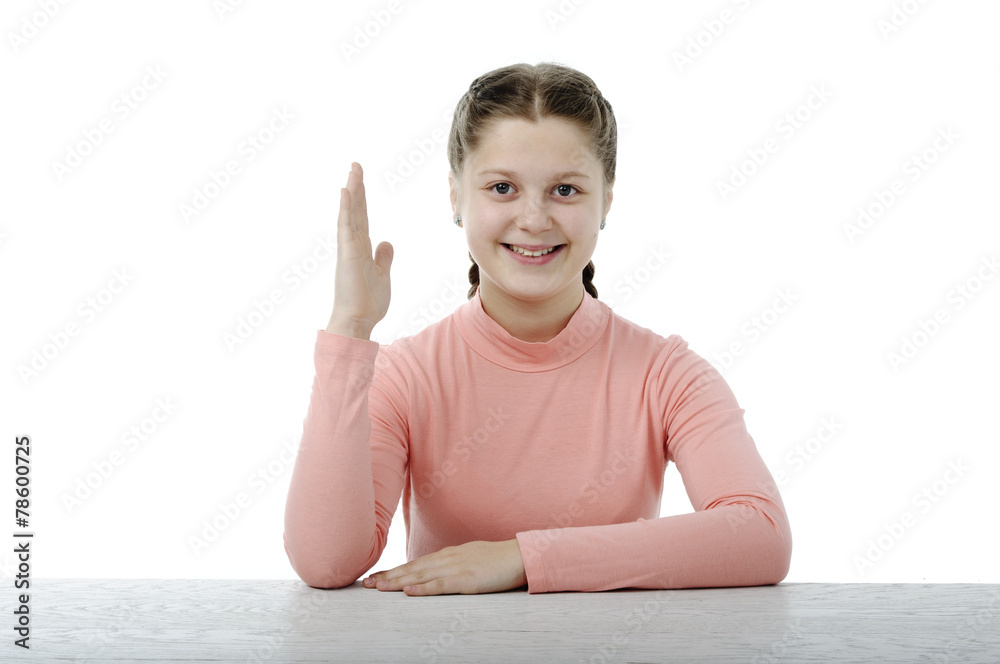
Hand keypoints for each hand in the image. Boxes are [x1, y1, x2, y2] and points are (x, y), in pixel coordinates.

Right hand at [327, 162, 392, 337]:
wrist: (357, 321)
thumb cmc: (367, 303)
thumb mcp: (382, 275)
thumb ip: (383, 258)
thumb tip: (386, 243)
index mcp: (361, 249)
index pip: (362, 218)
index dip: (362, 199)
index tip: (360, 181)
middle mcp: (353, 245)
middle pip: (355, 210)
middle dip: (357, 187)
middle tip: (356, 165)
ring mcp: (348, 248)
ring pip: (350, 214)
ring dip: (352, 191)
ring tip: (353, 171)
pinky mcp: (347, 254)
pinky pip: (346, 227)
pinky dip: (346, 209)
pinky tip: (346, 191)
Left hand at [362, 540, 527, 595]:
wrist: (520, 556)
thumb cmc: (497, 560)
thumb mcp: (470, 559)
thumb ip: (452, 565)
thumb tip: (436, 573)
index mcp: (447, 555)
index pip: (414, 564)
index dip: (393, 571)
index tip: (375, 577)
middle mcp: (447, 559)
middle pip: (411, 568)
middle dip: (387, 576)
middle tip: (365, 584)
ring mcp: (456, 569)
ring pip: (420, 576)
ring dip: (397, 582)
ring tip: (378, 588)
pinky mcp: (466, 580)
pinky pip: (440, 586)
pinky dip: (422, 589)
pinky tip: (408, 592)